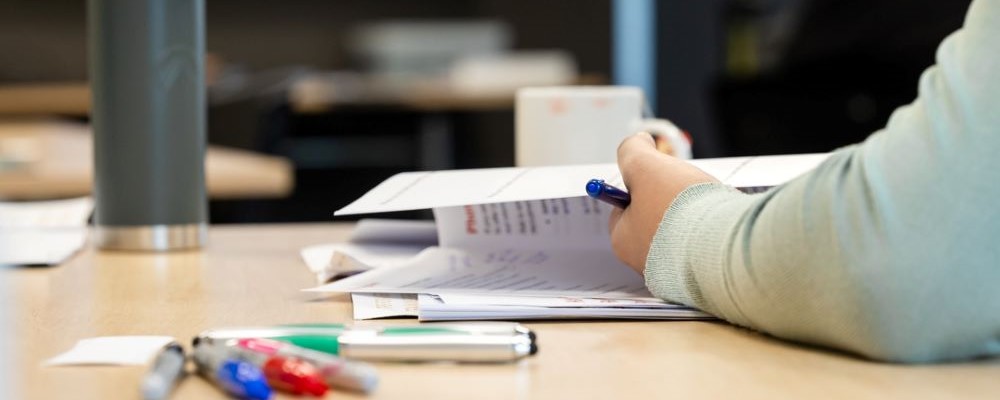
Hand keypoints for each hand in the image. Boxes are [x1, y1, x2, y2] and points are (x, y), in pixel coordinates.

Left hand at [609, 133, 718, 273]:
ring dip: (696, 212)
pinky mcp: (703, 276)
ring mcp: (675, 272)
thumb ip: (633, 151)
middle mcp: (644, 263)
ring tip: (708, 207)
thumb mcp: (645, 166)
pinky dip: (713, 229)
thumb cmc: (680, 209)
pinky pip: (704, 244)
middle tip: (687, 190)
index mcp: (624, 242)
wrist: (728, 248)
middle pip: (654, 217)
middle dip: (673, 198)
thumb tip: (637, 142)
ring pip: (682, 229)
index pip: (625, 206)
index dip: (643, 185)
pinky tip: (722, 223)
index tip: (660, 177)